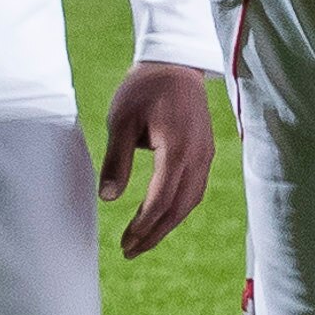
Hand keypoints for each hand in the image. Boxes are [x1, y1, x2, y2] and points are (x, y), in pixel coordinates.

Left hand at [99, 65, 215, 256]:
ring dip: (168, 224)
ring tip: (144, 239)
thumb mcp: (121, 122)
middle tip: (131, 251)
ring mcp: (205, 155)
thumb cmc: (143, 90)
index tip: (125, 242)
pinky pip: (195, 188)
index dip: (144, 225)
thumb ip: (116, 161)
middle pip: (179, 207)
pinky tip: (162, 214)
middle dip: (155, 233)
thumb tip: (108, 199)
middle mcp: (197, 156)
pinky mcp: (205, 152)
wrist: (175, 64)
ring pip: (191, 200)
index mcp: (177, 150)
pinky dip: (178, 207)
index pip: (161, 199)